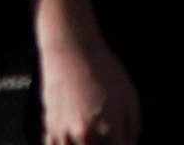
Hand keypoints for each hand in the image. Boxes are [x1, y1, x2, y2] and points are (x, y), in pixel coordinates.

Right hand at [35, 15, 147, 144]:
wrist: (71, 49)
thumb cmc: (103, 69)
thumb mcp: (129, 93)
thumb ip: (133, 126)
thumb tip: (130, 144)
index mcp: (110, 127)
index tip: (121, 140)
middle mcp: (86, 134)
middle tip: (106, 133)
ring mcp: (65, 132)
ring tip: (89, 131)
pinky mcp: (51, 127)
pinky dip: (65, 144)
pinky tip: (73, 134)